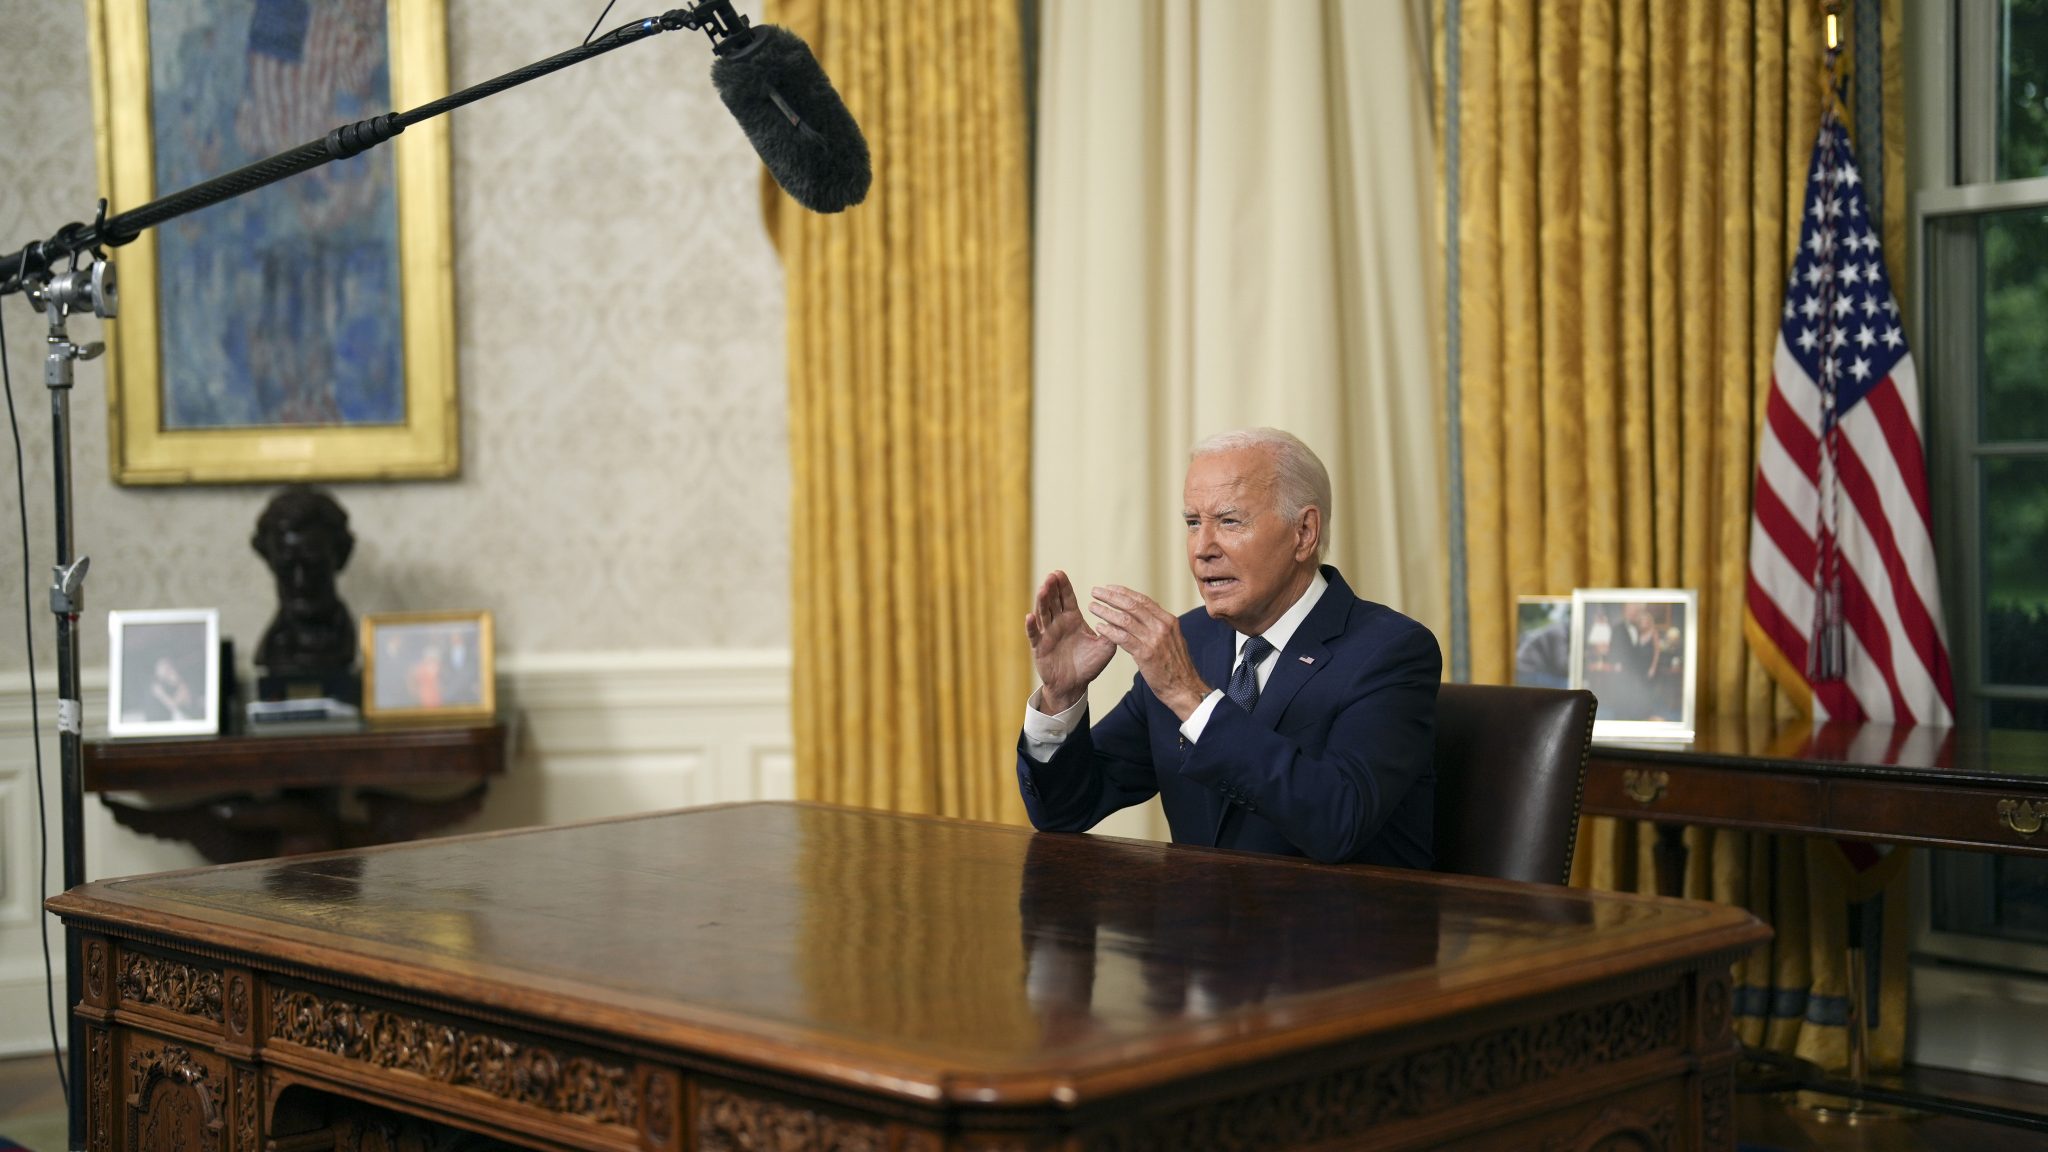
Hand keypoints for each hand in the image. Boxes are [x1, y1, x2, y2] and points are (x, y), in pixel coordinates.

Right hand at [1026, 571, 1115, 713]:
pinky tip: (1030, 616)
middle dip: (1052, 588)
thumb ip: (1113, 632)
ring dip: (1042, 601)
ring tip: (1043, 589)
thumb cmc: (1089, 665)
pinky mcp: (1039, 647)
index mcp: (1073, 619)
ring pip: (1043, 614)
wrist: (1074, 685)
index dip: (1063, 586)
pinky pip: (1034, 635)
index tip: (1060, 572)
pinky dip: (1031, 626)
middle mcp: (1058, 623)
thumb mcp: (1106, 647)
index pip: (1067, 598)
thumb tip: (1121, 618)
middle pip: (1053, 601)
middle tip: (1052, 575)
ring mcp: (1047, 634)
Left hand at [1088, 585, 1209, 719]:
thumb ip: (1159, 626)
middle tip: (1095, 591)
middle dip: (1111, 597)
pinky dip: (1109, 631)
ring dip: (1106, 611)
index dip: (1124, 592)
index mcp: (1169, 620)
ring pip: (1125, 619)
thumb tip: (1145, 615)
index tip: (1109, 588)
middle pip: (1132, 605)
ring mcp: (1154, 640)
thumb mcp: (1172, 639)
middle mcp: (1162, 626)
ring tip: (1092, 607)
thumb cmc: (1176, 666)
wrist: (1184, 688)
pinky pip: (1123, 638)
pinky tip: (1099, 627)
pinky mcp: (1146, 654)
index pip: (1143, 600)